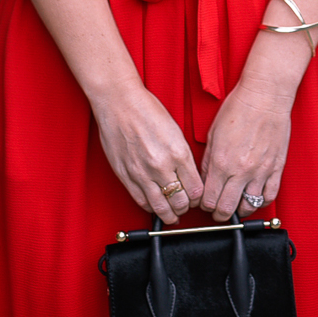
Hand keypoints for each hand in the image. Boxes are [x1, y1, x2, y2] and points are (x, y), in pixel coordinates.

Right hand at [90, 81, 203, 224]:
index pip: (196, 190)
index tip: (196, 196)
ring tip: (172, 213)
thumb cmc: (146, 109)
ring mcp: (142, 173)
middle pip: (180, 203)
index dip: (198, 197)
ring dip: (169, 214)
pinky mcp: (126, 176)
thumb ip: (182, 156)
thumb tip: (188, 177)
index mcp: (178, 152)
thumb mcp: (175, 130)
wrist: (119, 102)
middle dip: (185, 207)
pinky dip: (151, 207)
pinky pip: (141, 201)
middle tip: (185, 204)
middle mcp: (161, 166)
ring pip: (161, 208)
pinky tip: (155, 204)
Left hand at [199, 76, 292, 221]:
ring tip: (236, 204)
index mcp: (221, 162)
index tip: (205, 203)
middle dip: (219, 214)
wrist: (264, 97)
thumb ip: (208, 161)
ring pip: (249, 207)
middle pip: (227, 209)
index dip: (204, 206)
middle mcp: (240, 171)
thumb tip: (205, 180)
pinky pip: (269, 197)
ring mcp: (260, 171)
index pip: (209, 200)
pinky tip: (254, 197)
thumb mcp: (213, 134)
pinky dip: (261, 202)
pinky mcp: (276, 169)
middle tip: (218, 210)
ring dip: (240, 210)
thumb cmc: (238, 108)